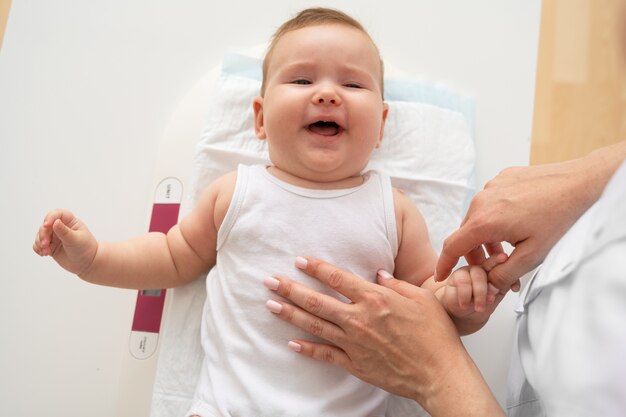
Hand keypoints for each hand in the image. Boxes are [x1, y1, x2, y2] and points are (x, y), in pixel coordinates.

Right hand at [33, 209, 97, 275]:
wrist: (87, 263)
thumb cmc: (86, 249)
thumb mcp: (76, 240)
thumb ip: (65, 232)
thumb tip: (56, 222)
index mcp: (70, 221)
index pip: (58, 214)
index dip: (50, 217)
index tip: (46, 225)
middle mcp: (61, 227)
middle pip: (46, 225)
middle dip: (43, 234)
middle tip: (45, 244)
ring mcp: (55, 236)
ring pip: (40, 234)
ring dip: (40, 243)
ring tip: (46, 252)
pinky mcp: (50, 245)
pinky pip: (38, 244)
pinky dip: (38, 248)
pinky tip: (43, 254)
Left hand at [264, 257, 503, 416]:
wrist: (440, 373)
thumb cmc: (436, 335)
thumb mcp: (421, 299)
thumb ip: (395, 285)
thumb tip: (378, 274)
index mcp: (375, 299)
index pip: (337, 278)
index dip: (316, 268)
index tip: (299, 260)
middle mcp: (360, 319)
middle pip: (317, 301)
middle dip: (290, 289)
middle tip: (270, 281)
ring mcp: (355, 343)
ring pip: (315, 325)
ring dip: (290, 314)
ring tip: (270, 305)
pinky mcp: (355, 364)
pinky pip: (325, 354)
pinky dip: (307, 348)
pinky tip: (291, 342)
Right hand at [435, 159, 605, 290]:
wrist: (581, 183)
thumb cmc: (560, 217)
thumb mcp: (532, 256)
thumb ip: (504, 274)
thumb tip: (488, 285)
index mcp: (484, 222)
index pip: (452, 246)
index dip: (444, 263)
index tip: (441, 274)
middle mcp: (482, 201)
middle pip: (465, 232)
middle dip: (473, 252)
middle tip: (492, 266)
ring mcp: (492, 187)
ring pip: (478, 217)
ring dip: (485, 234)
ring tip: (506, 247)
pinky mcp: (503, 178)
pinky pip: (490, 201)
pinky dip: (495, 216)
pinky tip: (517, 222)